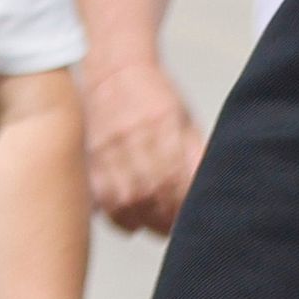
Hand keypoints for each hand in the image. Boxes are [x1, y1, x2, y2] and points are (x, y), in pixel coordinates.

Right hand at [84, 61, 203, 234]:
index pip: (177, 182)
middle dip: (166, 219)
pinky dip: (116, 213)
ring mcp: (108, 151)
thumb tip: (208, 187)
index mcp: (163, 130)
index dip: (185, 207)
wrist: (113, 72)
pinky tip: (127, 217)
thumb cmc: (153, 94)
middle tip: (174, 226)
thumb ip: (195, 153)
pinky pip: (101, 196)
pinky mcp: (90, 158)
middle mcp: (134, 142)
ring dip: (142, 220)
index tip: (192, 218)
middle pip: (152, 196)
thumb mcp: (184, 119)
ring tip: (153, 225)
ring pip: (126, 201)